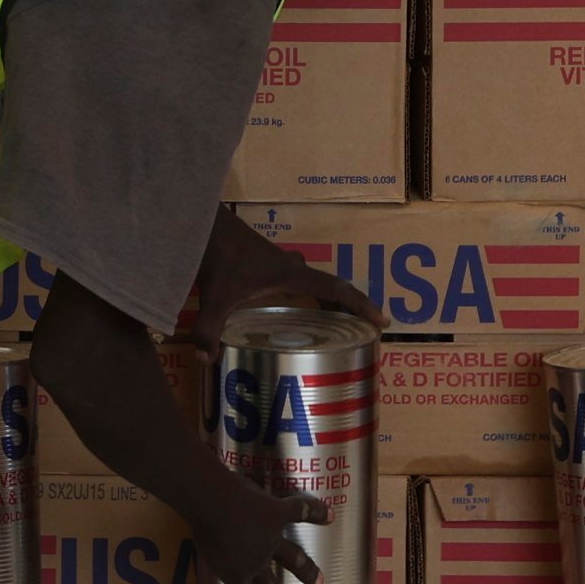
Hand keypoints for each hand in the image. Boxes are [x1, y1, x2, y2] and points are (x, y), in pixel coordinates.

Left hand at [182, 464, 331, 583]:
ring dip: (306, 569)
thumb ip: (207, 552)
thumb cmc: (198, 525)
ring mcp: (271, 540)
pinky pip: (300, 512)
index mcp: (235, 573)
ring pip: (293, 557)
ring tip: (319, 581)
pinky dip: (315, 512)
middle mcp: (256, 562)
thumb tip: (204, 544)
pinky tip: (329, 516)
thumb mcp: (200, 550)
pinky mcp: (278, 514)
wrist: (210, 503)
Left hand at [188, 206, 377, 339]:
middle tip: (366, 331)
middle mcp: (292, 268)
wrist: (203, 222)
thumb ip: (209, 329)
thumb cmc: (216, 254)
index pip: (336, 288)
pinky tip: (297, 315)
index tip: (382, 320)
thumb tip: (207, 361)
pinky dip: (309, 297)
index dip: (361, 304)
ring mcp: (281, 264)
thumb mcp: (213, 296)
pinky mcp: (268, 264)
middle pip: (332, 287)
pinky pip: (300, 283)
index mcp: (290, 274)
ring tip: (340, 327)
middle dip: (351, 308)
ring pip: (316, 284)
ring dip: (332, 301)